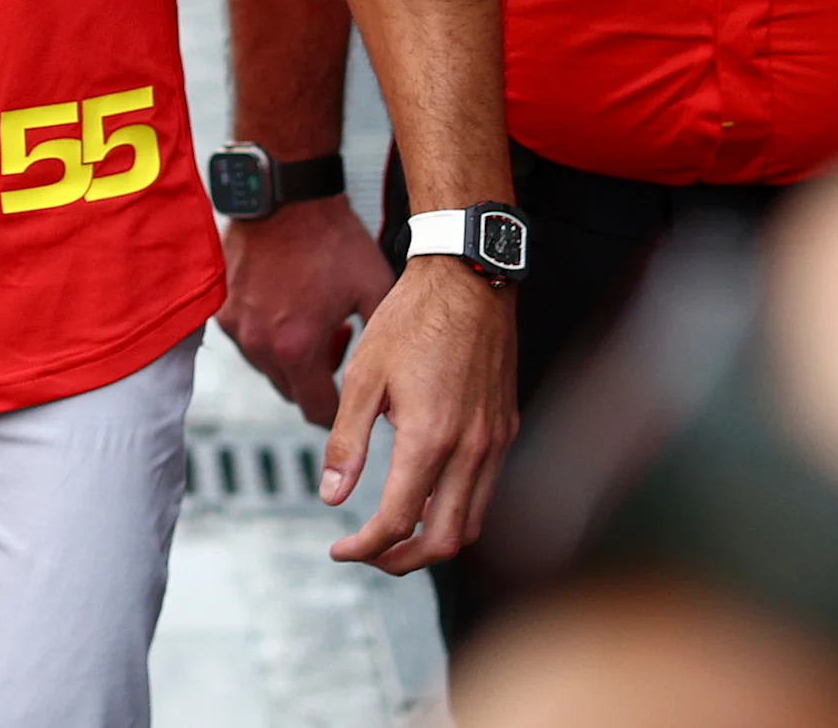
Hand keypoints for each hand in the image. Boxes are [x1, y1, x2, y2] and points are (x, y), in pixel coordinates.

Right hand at [219, 202, 395, 425]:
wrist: (287, 195)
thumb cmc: (330, 237)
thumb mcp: (374, 287)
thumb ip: (383, 337)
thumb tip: (395, 369)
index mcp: (297, 348)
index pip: (318, 411)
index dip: (340, 412)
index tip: (352, 401)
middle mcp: (259, 344)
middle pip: (290, 391)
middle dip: (315, 378)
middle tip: (336, 342)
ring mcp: (236, 326)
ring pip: (267, 366)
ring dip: (289, 356)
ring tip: (310, 318)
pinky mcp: (221, 308)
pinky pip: (247, 339)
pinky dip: (266, 333)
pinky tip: (285, 303)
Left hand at [320, 256, 517, 572]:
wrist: (467, 278)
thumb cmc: (411, 319)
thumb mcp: (363, 376)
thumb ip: (347, 442)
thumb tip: (332, 498)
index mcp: (430, 437)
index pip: (398, 521)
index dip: (365, 547)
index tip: (340, 549)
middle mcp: (471, 448)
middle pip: (445, 540)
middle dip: (402, 560)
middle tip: (366, 553)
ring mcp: (495, 442)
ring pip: (473, 523)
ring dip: (433, 541)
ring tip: (393, 534)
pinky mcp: (505, 429)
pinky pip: (486, 492)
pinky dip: (456, 511)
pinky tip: (425, 496)